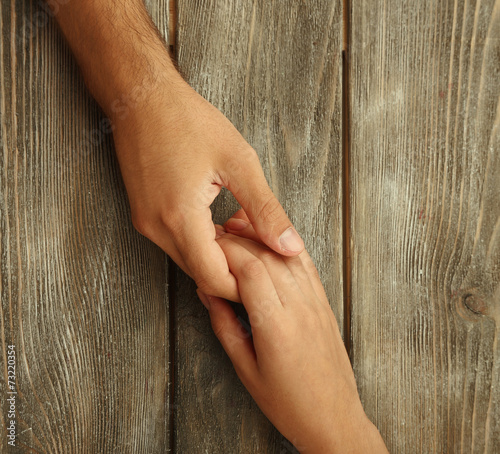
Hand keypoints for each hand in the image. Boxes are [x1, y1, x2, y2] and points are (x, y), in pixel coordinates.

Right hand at [112, 79, 303, 301]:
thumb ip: (265, 210)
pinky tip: (223, 225)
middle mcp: (157, 229)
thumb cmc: (187, 120)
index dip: (244, 285)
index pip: (214, 278)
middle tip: (264, 254)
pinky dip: (204, 244)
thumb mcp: (238, 162)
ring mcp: (147, 224)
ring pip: (190, 261)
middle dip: (236, 272)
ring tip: (247, 236)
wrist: (141, 97)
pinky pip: (178, 245)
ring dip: (220, 258)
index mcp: (180, 218)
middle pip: (202, 275)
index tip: (269, 274)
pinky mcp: (145, 216)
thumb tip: (289, 245)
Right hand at [198, 212, 387, 452]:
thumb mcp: (246, 370)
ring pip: (286, 255)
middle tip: (216, 235)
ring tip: (239, 232)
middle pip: (266, 256)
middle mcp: (299, 307)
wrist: (334, 417)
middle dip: (237, 239)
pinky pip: (306, 264)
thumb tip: (209, 293)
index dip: (225, 250)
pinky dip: (285, 248)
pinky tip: (271, 242)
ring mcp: (315, 302)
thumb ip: (225, 326)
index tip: (209, 245)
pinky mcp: (324, 303)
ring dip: (260, 239)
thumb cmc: (289, 403)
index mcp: (275, 326)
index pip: (248, 269)